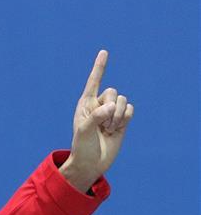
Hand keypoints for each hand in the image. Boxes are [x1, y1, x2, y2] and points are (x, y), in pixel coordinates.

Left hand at [60, 50, 135, 192]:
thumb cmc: (82, 146)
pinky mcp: (122, 119)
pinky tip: (117, 129)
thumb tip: (112, 106)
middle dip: (110, 108)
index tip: (104, 52)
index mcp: (85, 104)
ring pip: (123, 100)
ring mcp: (111, 112)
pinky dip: (125, 119)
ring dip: (117, 116)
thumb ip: (96, 116)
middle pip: (113, 91)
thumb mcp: (84, 130)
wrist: (92, 163)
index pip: (93, 82)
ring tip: (108, 129)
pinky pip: (130, 109)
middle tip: (102, 125)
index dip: (100, 67)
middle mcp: (99, 105)